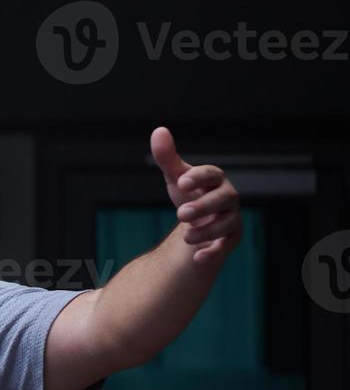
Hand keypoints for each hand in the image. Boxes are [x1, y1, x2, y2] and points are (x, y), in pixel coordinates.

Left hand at [150, 127, 241, 263]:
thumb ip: (167, 157)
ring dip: (206, 231)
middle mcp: (227, 198)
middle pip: (222, 199)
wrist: (198, 222)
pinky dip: (213, 253)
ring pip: (225, 225)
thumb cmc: (189, 194)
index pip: (211, 174)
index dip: (198, 177)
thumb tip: (159, 131)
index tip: (181, 181)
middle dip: (203, 206)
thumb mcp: (176, 177)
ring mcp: (231, 219)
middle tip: (181, 214)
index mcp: (214, 180)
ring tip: (186, 236)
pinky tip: (198, 258)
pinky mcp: (229, 240)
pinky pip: (226, 247)